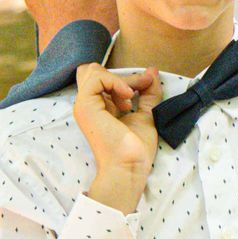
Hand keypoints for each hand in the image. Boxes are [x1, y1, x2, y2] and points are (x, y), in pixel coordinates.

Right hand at [73, 63, 161, 212]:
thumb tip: (153, 71)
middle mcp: (89, 106)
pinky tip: (128, 95)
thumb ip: (148, 93)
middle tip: (137, 90)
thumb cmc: (135, 149)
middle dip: (120, 75)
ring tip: (130, 96)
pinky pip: (96, 78)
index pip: (103, 80)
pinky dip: (115, 81)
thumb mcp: (146, 113)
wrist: (129, 167)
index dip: (126, 78)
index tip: (146, 85)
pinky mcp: (85, 106)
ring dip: (118, 78)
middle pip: (91, 72)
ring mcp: (84, 106)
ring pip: (92, 71)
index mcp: (100, 109)